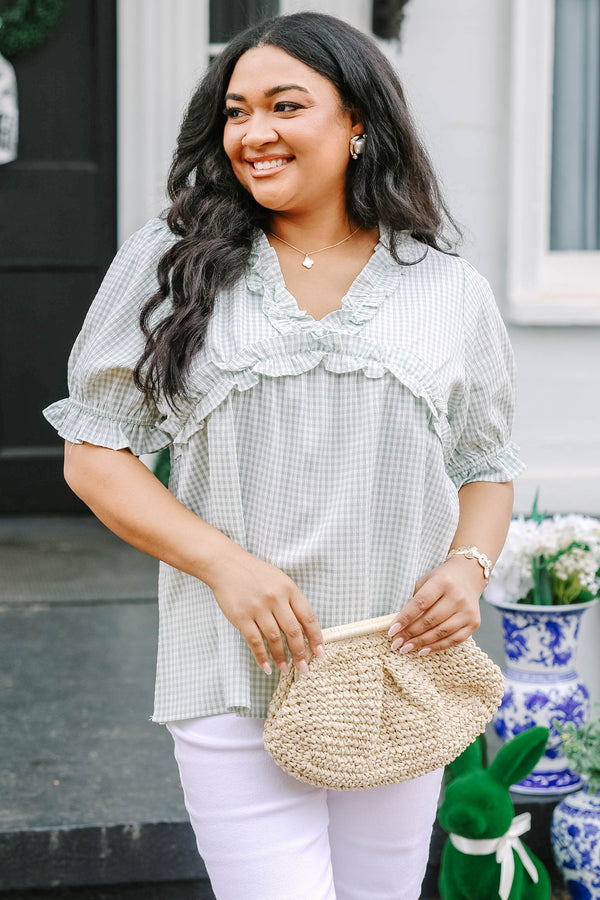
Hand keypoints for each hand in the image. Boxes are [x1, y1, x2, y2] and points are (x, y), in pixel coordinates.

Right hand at [205, 545, 324, 674]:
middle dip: (300, 653)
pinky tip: (267, 666)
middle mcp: (275, 598)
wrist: (226, 564)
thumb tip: (304, 630)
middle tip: (304, 668)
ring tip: (286, 669)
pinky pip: (254, 641)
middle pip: (293, 631)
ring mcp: (258, 608)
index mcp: (289, 589)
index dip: (316, 637)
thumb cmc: (255, 574)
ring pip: (275, 639)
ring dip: (282, 657)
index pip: (308, 617)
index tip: (320, 654)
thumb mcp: (279, 581)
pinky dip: (261, 656)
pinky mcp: (241, 617)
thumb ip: (292, 602)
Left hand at [387, 556, 484, 654]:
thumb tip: (401, 625)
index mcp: (442, 582)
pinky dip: (437, 647)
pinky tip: (423, 650)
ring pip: (441, 632)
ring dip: (421, 643)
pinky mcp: (474, 623)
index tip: (392, 631)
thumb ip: (415, 600)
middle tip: (396, 643)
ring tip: (406, 648)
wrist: (469, 575)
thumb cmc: (442, 579)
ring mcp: (467, 611)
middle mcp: (457, 596)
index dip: (405, 618)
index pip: (420, 603)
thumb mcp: (426, 581)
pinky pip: (454, 639)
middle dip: (410, 634)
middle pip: (430, 620)